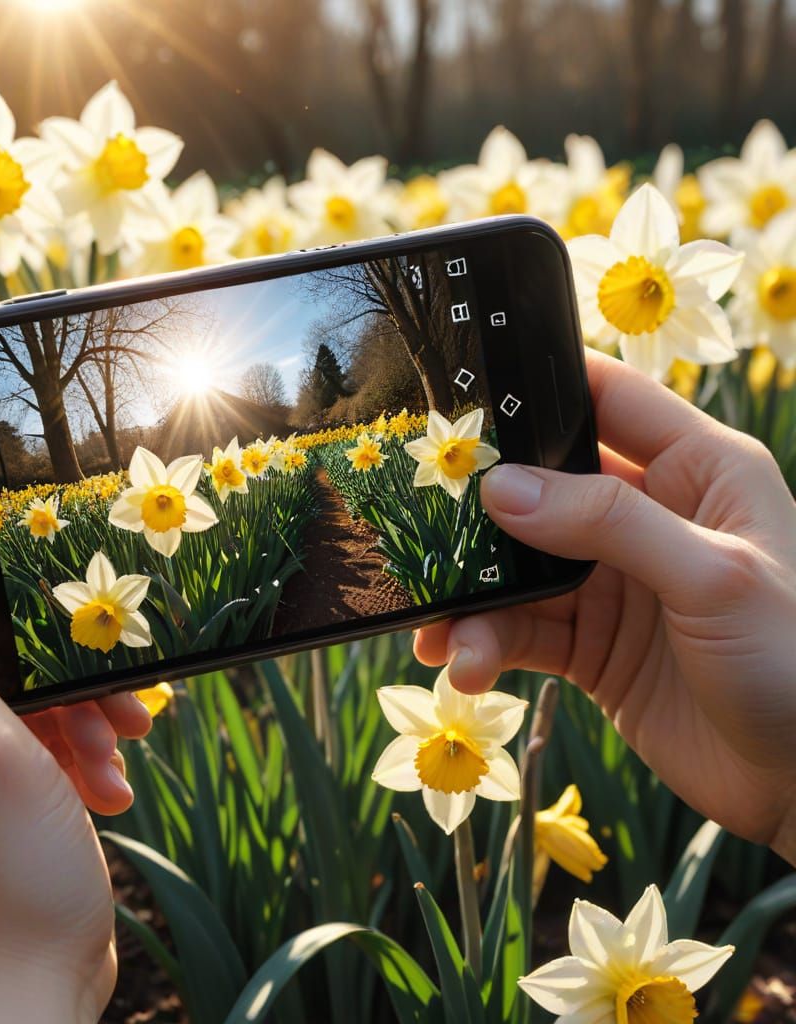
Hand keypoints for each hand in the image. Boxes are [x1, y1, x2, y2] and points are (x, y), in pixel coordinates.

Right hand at [415, 348, 795, 862]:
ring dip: (474, 598)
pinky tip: (466, 667)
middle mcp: (647, 515)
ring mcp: (613, 581)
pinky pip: (521, 628)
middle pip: (542, 486)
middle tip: (423, 527)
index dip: (539, 388)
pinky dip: (486, 644)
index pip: (607, 397)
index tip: (463, 399)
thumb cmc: (793, 664)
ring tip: (440, 637)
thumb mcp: (712, 578)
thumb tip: (501, 489)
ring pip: (519, 568)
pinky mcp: (590, 642)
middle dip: (479, 511)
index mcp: (696, 470)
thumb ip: (609, 523)